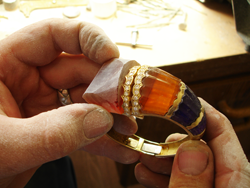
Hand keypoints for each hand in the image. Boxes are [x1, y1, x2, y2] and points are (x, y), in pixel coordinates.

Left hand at [0, 18, 138, 187]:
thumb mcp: (3, 144)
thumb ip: (50, 133)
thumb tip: (99, 120)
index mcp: (6, 64)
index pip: (53, 35)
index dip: (87, 39)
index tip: (112, 55)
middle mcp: (29, 80)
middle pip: (79, 69)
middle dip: (107, 87)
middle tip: (127, 102)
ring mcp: (43, 104)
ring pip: (86, 99)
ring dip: (110, 115)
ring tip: (128, 128)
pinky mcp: (53, 128)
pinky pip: (82, 127)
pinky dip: (101, 138)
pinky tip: (118, 147)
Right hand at [135, 98, 249, 187]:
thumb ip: (193, 183)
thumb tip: (191, 146)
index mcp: (239, 183)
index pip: (223, 134)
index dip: (201, 113)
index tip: (179, 101)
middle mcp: (227, 182)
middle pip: (202, 148)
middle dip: (172, 143)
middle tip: (150, 144)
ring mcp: (213, 186)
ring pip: (189, 165)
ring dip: (163, 160)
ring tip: (142, 159)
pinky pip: (184, 180)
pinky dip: (165, 176)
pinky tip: (147, 173)